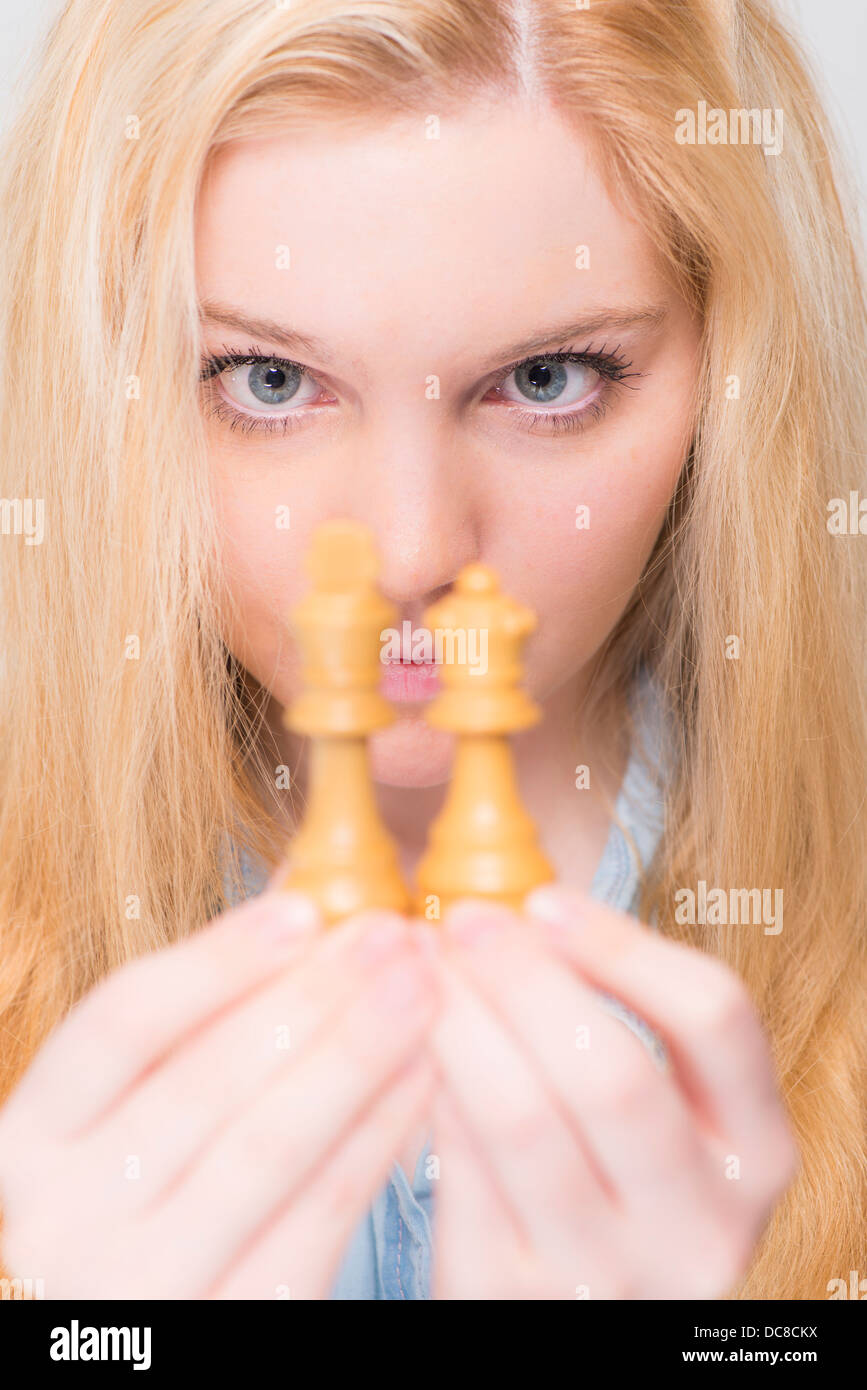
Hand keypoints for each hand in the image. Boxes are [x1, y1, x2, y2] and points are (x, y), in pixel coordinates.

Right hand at [0, 893, 438, 1298]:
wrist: (133, 1336)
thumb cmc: (139, 1192)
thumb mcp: (133, 1109)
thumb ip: (205, 1010)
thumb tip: (307, 883)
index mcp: (30, 1140)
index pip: (118, 1024)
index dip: (216, 959)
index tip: (304, 908)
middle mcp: (64, 1214)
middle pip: (206, 1082)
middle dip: (314, 997)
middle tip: (392, 933)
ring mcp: (140, 1283)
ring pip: (269, 1148)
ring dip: (359, 1056)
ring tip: (422, 988)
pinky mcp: (229, 1328)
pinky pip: (319, 1218)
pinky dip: (377, 1139)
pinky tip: (423, 1077)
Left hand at [426, 887, 798, 1299]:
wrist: (577, 1308)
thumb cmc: (613, 1172)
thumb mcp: (663, 1112)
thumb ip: (621, 1018)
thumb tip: (516, 913)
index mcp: (758, 1152)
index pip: (715, 1018)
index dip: (623, 946)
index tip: (544, 900)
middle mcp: (702, 1224)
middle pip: (612, 1071)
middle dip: (524, 977)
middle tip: (461, 920)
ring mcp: (612, 1273)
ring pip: (523, 1120)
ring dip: (460, 1021)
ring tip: (421, 968)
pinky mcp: (518, 1298)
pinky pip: (460, 1172)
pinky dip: (429, 1089)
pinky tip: (407, 1040)